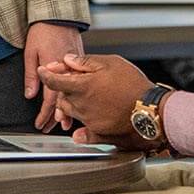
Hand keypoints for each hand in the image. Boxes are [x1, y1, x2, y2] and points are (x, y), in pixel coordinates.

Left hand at [23, 22, 83, 131]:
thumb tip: (30, 95)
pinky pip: (79, 85)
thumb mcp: (31, 53)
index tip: (39, 124)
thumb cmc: (43, 31)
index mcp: (54, 70)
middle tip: (49, 128)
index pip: (50, 100)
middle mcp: (68, 72)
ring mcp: (76, 68)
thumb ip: (31, 76)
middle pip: (64, 101)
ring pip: (74, 95)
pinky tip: (75, 102)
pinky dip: (76, 96)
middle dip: (56, 117)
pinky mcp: (81, 64)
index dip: (44, 115)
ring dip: (68, 110)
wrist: (58, 15)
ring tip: (63, 124)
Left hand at [38, 53, 154, 150]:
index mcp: (83, 87)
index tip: (43, 71)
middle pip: (61, 97)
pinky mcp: (98, 131)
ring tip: (84, 96)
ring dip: (71, 103)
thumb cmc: (133, 85)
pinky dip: (78, 131)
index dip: (46, 75)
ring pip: (71, 111)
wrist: (150, 110)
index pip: (54, 81)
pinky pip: (82, 133)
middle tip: (72, 80)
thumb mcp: (111, 63)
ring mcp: (89, 120)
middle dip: (62, 88)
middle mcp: (82, 105)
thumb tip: (68, 60)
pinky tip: (79, 130)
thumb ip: (86, 62)